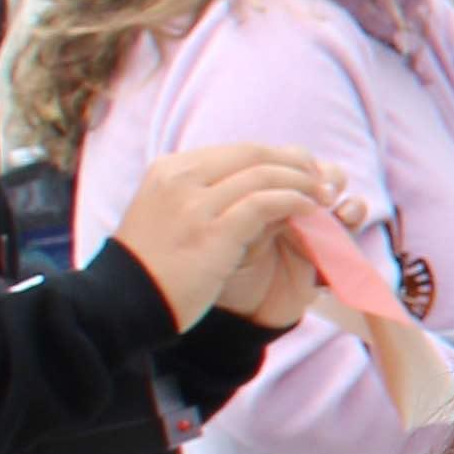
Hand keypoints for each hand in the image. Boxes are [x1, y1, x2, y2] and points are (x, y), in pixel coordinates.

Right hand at [110, 142, 342, 329]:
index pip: (240, 150)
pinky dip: (296, 203)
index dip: (281, 157)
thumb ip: (209, 193)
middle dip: (298, 165)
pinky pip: (266, 204)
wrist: (126, 303)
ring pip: (265, 176)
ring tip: (327, 198)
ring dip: (304, 184)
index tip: (307, 171)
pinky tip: (311, 213)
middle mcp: (180, 179)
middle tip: (325, 181)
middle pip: (256, 155)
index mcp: (170, 169)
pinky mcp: (212, 231)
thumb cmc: (157, 264)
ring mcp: (194, 204)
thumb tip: (265, 182)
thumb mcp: (173, 214)